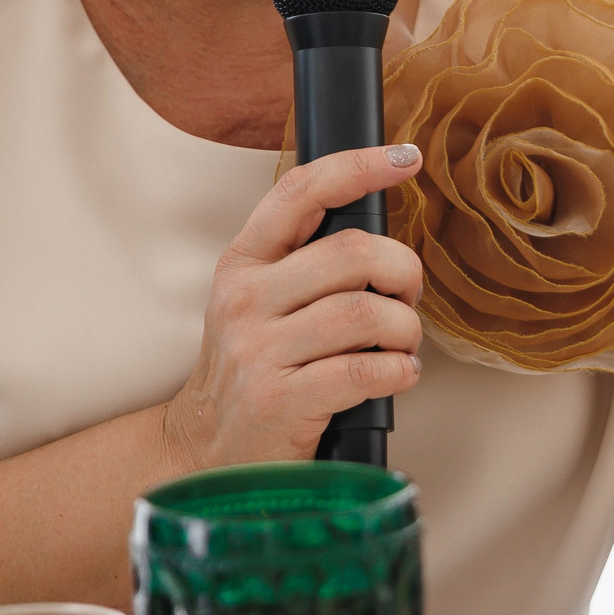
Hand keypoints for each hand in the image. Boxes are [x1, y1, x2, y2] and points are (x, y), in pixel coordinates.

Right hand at [164, 144, 427, 469]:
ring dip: (405, 328)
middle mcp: (244, 300)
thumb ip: (306, 266)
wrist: (206, 454)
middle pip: (352, 253)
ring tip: (402, 346)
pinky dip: (398, 371)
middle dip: (403, 270)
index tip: (406, 159)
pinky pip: (363, 370)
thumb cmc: (257, 372)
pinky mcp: (278, 400)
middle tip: (407, 296)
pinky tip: (396, 376)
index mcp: (242, 264)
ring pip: (365, 311)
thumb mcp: (259, 306)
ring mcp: (257, 351)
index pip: (300, 192)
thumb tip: (384, 239)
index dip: (358, 166)